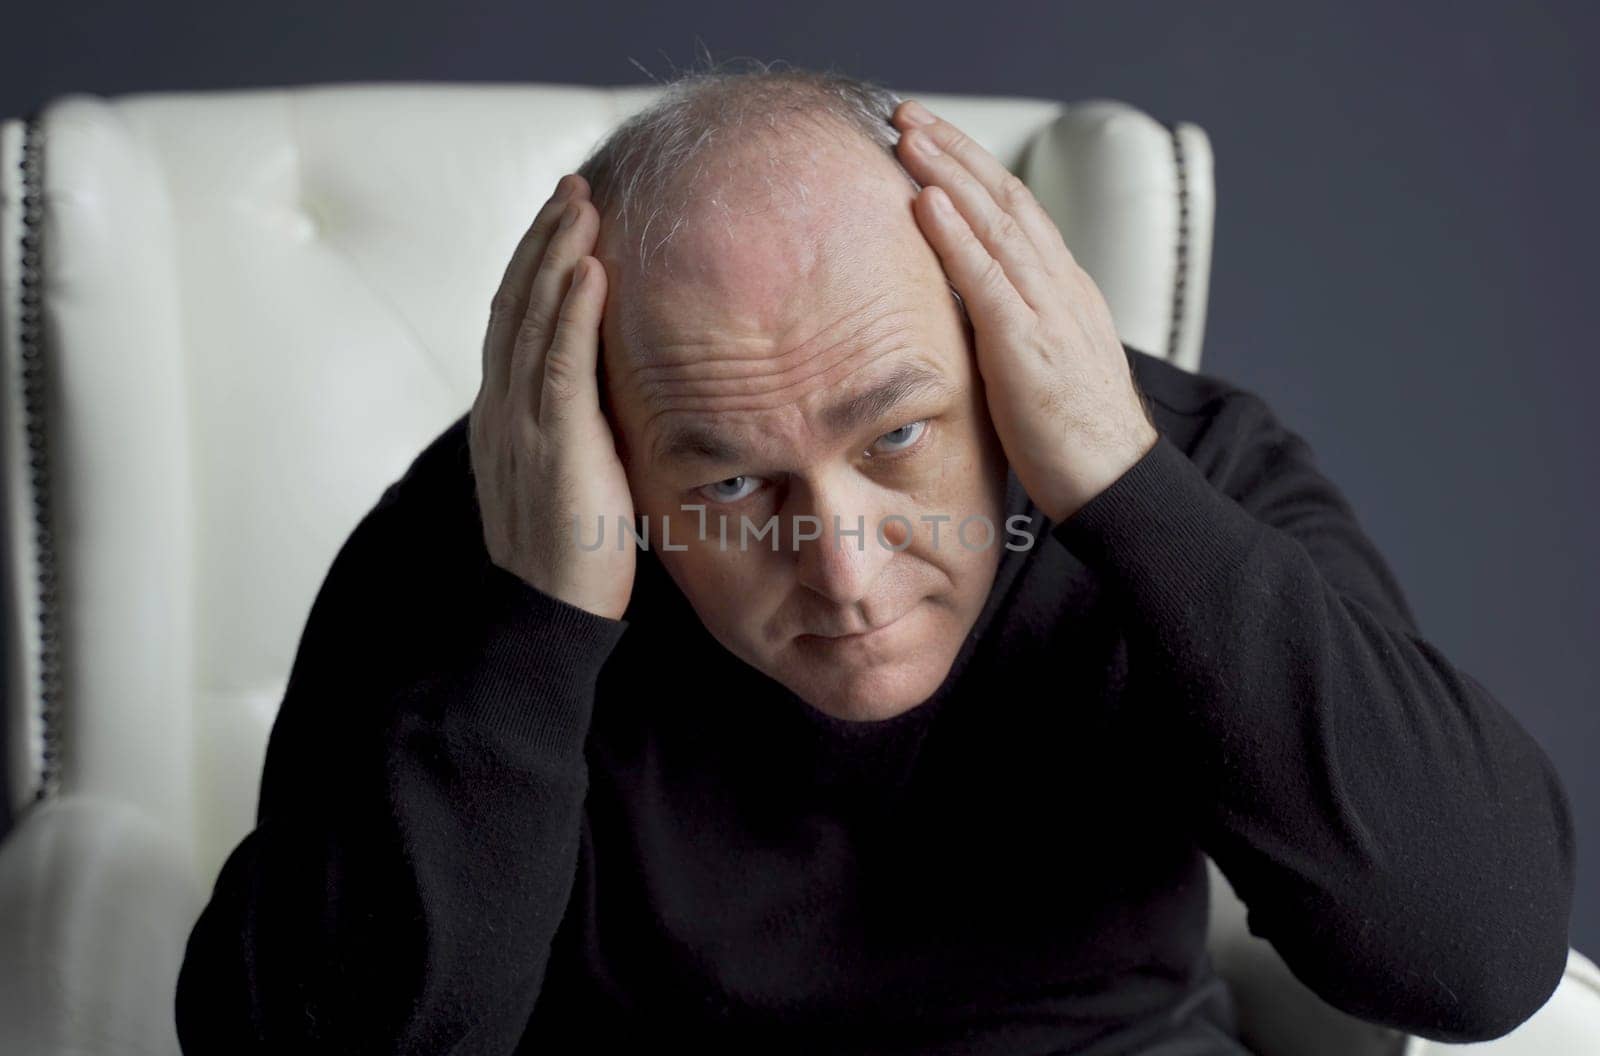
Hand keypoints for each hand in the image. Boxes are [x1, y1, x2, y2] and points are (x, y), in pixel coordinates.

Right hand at [469, 173, 634, 620]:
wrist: (543, 618)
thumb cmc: (569, 560)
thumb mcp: (569, 481)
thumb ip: (577, 435)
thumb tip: (612, 408)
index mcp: (505, 417)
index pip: (517, 322)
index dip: (537, 267)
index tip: (565, 222)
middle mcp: (503, 409)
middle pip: (519, 303)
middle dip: (545, 241)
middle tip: (575, 188)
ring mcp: (522, 423)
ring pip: (535, 320)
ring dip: (558, 254)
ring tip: (584, 203)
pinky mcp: (552, 443)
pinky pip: (560, 362)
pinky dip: (572, 309)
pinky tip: (589, 266)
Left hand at [891, 99, 1159, 523]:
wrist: (1116, 484)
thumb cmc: (1072, 439)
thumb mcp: (1039, 367)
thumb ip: (1009, 331)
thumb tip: (962, 317)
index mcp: (1064, 290)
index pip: (1016, 210)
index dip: (973, 169)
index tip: (932, 140)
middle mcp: (1059, 287)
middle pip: (1005, 199)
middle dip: (955, 151)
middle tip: (908, 115)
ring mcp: (1048, 312)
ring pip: (996, 224)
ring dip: (949, 173)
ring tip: (908, 137)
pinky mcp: (1029, 347)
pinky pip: (987, 279)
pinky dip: (956, 235)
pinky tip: (927, 202)